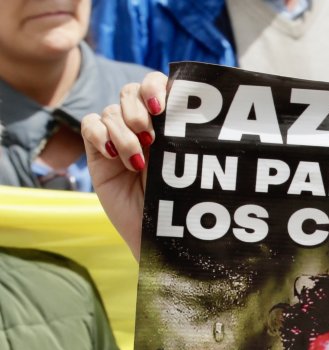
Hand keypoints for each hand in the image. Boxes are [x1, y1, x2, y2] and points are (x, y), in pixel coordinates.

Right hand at [81, 70, 168, 261]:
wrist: (159, 233)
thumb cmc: (180, 200)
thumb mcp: (186, 163)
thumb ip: (181, 133)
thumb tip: (185, 104)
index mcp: (167, 121)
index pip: (155, 85)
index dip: (154, 86)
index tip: (162, 106)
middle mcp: (142, 125)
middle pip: (129, 91)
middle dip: (138, 109)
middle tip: (150, 136)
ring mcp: (118, 137)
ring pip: (110, 111)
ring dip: (123, 133)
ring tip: (137, 162)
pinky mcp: (97, 152)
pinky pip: (89, 125)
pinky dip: (100, 136)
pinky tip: (114, 156)